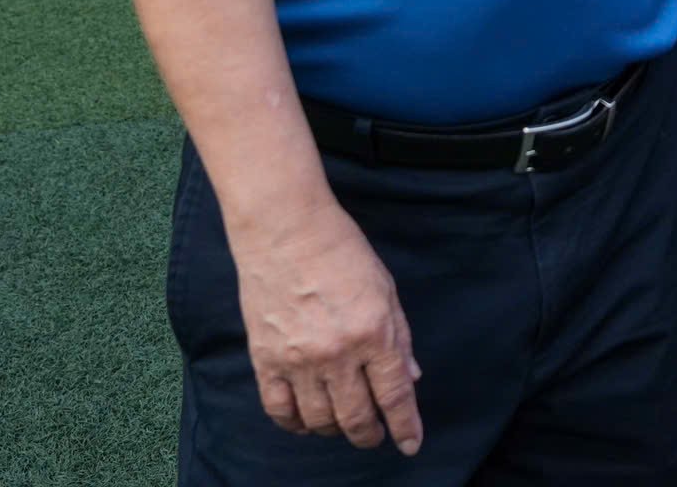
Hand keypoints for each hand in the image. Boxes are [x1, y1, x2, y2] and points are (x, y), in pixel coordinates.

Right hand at [228, 196, 422, 454]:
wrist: (286, 232)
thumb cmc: (343, 252)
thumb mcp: (386, 290)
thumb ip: (399, 338)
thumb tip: (410, 378)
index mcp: (374, 333)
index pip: (394, 395)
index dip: (405, 426)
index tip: (411, 445)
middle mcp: (337, 354)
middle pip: (355, 417)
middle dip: (369, 435)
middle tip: (375, 437)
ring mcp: (297, 361)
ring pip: (318, 420)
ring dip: (334, 430)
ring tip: (344, 426)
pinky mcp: (265, 361)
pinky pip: (279, 410)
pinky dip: (295, 424)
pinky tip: (307, 422)